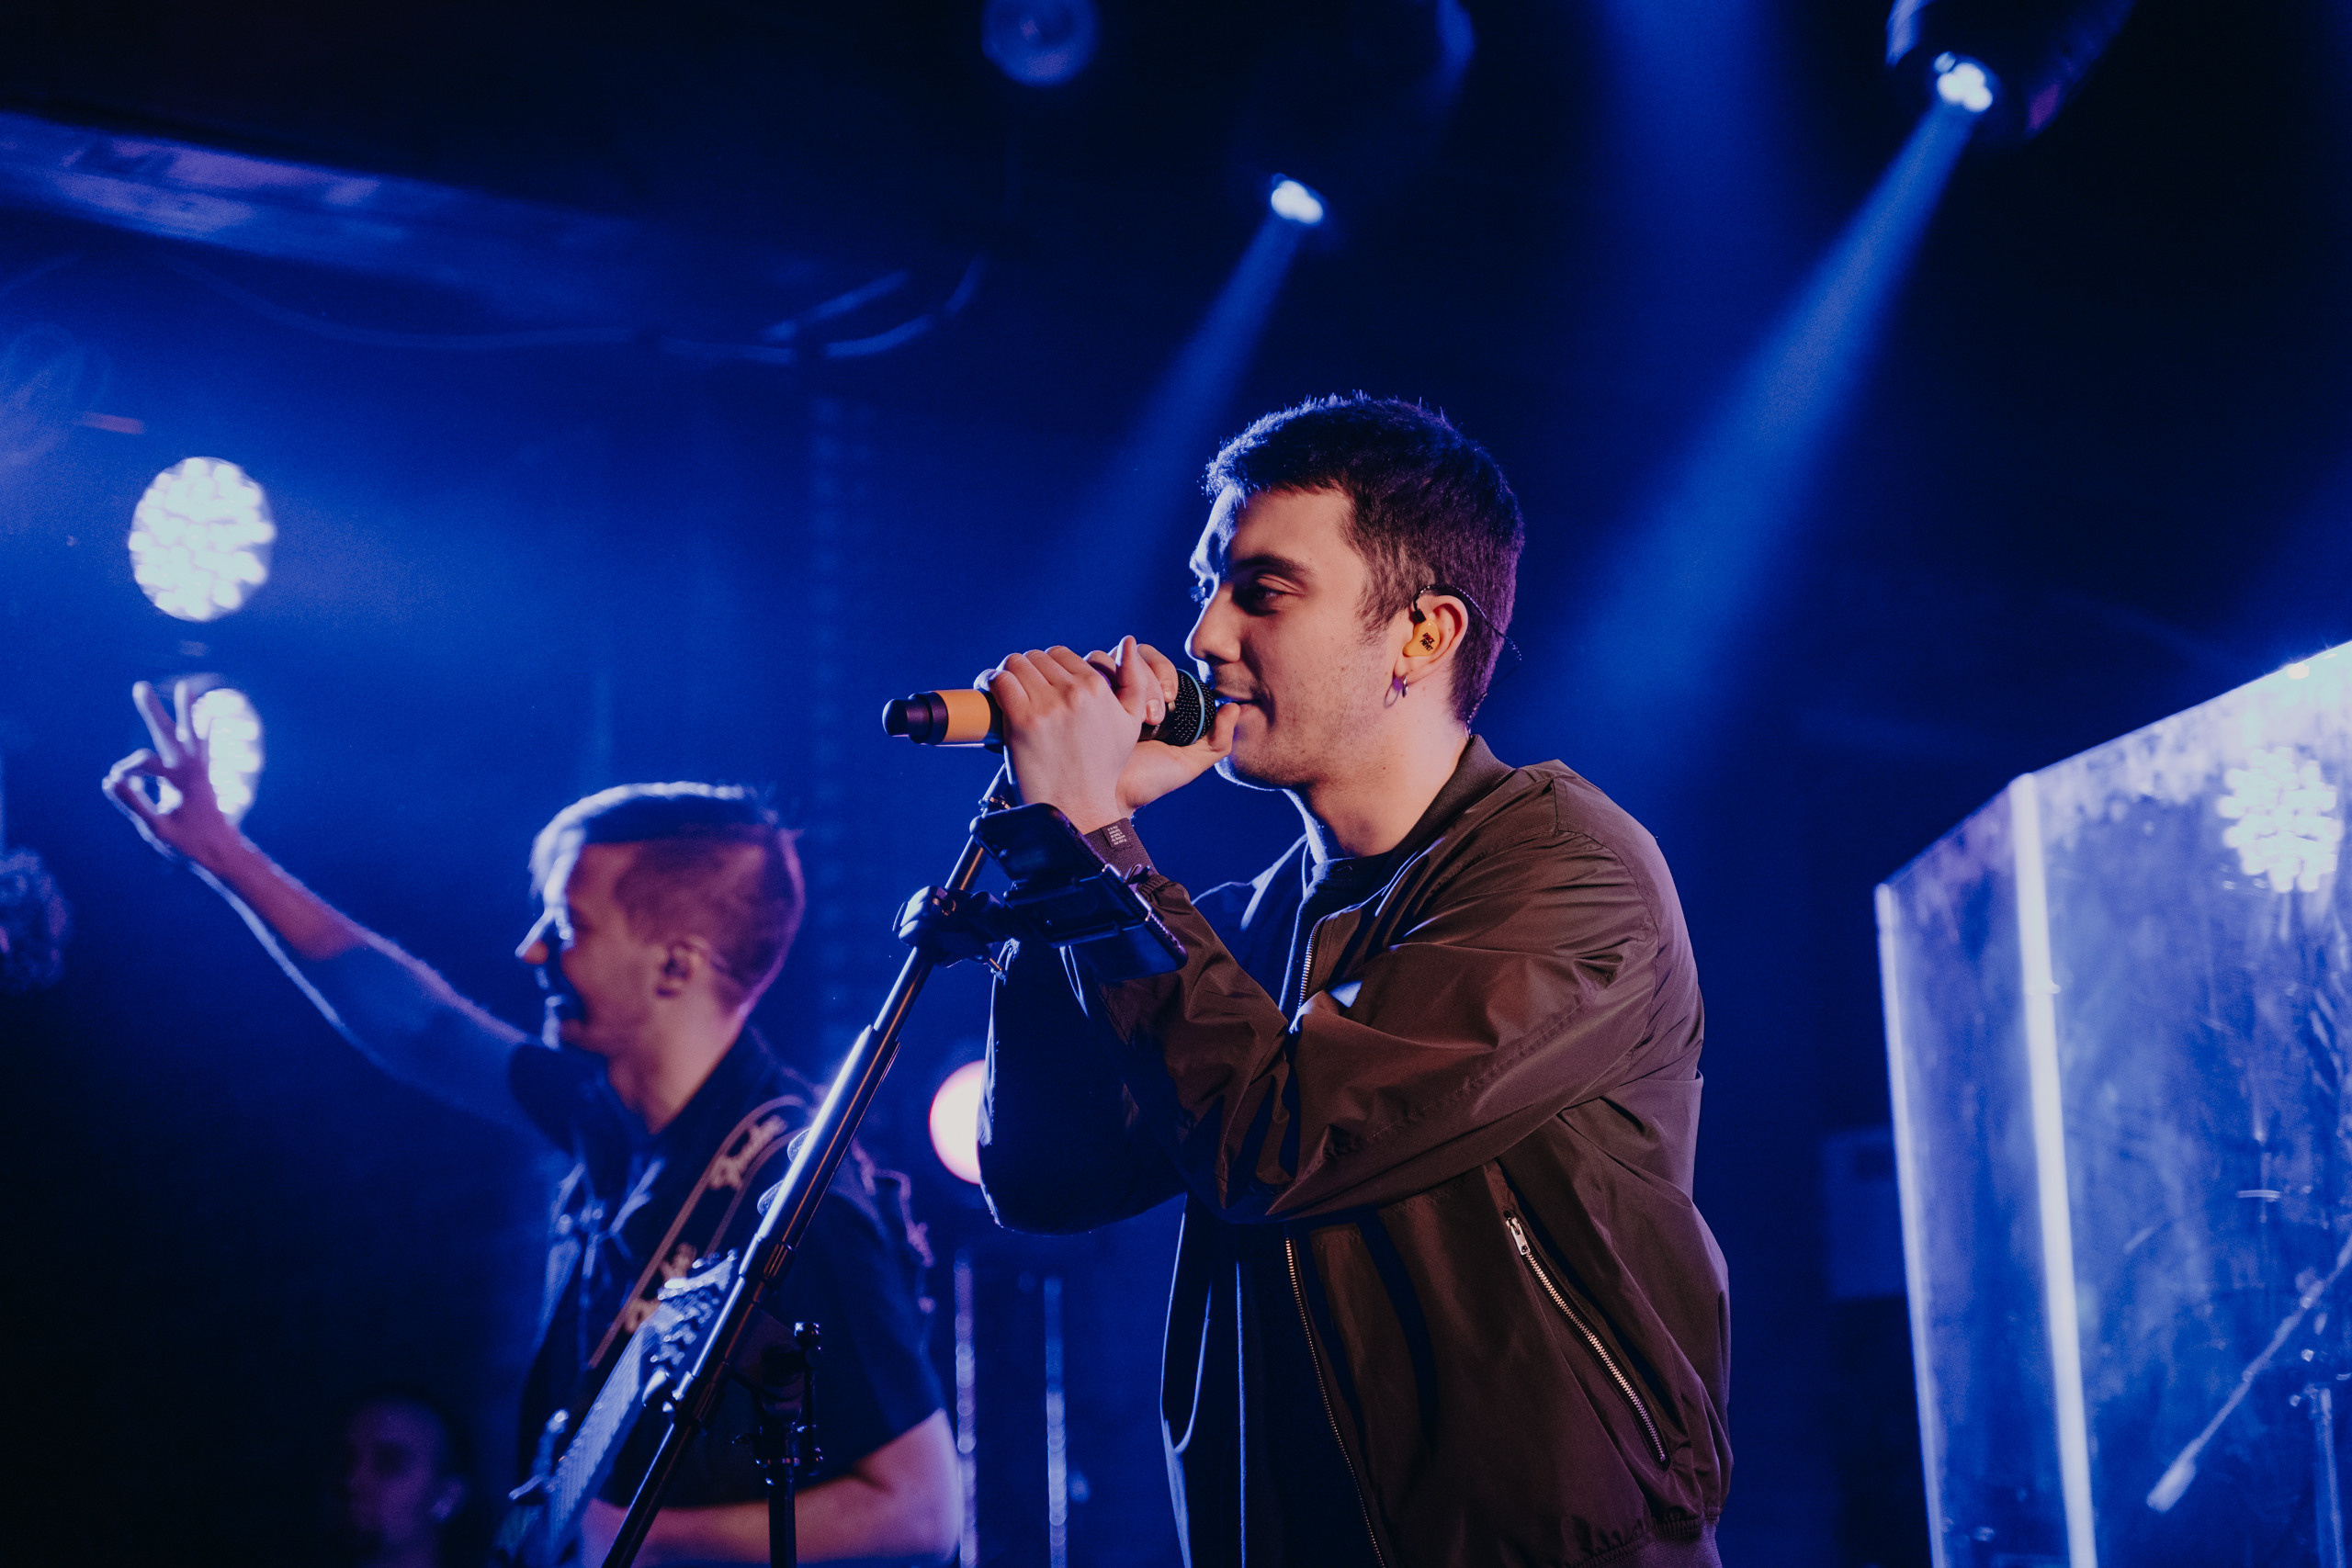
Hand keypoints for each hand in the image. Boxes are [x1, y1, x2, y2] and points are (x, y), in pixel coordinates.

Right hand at [103, 680, 242, 868]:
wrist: (223, 852)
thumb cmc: (188, 844)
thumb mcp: (156, 828)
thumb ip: (135, 803)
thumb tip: (111, 779)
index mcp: (180, 781)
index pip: (143, 764)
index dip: (127, 773)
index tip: (116, 785)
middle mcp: (192, 770)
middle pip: (168, 734)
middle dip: (153, 711)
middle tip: (139, 685)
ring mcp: (201, 771)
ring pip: (192, 733)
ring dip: (187, 711)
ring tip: (186, 686)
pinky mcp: (205, 776)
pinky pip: (205, 746)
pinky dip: (204, 729)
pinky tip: (207, 715)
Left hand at [986, 638, 1233, 833]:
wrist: (1077, 808)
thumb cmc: (1101, 769)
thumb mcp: (1131, 723)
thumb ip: (1134, 681)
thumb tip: (1126, 641)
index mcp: (1098, 688)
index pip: (1062, 655)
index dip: (1048, 667)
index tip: (1038, 680)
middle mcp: (1074, 693)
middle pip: (1037, 658)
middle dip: (1027, 670)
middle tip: (1020, 687)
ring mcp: (1047, 706)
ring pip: (1017, 664)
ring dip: (1008, 672)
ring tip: (1004, 687)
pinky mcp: (1022, 721)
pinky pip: (1001, 681)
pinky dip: (992, 681)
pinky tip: (990, 689)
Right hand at [1095, 639, 1237, 815]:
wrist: (1108, 801)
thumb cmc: (1145, 784)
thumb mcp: (1187, 764)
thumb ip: (1217, 742)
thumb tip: (1233, 707)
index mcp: (1149, 698)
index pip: (1156, 662)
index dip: (1164, 672)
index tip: (1172, 699)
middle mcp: (1120, 689)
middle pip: (1134, 655)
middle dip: (1148, 678)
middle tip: (1154, 713)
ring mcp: (1094, 691)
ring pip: (1107, 658)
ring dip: (1123, 679)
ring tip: (1136, 718)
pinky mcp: (1072, 696)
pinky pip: (1082, 671)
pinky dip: (1096, 681)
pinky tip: (1108, 710)